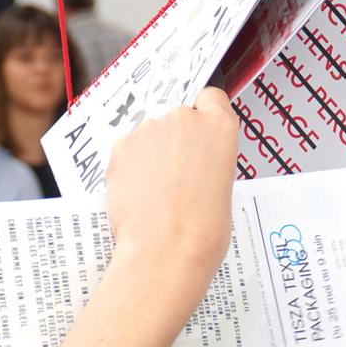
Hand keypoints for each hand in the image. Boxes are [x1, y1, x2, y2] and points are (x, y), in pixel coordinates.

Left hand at [105, 88, 237, 281]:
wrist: (167, 249)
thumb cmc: (202, 230)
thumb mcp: (224, 187)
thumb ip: (208, 161)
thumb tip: (191, 166)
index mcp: (220, 127)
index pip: (211, 98)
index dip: (203, 116)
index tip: (198, 135)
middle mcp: (185, 118)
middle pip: (177, 118)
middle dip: (173, 142)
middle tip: (175, 178)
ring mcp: (150, 129)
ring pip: (148, 135)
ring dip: (149, 155)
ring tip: (154, 193)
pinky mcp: (121, 146)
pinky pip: (126, 151)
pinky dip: (128, 169)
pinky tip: (137, 195)